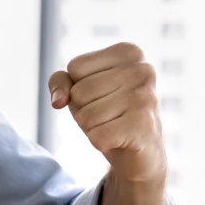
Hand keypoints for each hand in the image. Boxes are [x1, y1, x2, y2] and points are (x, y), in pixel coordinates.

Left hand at [48, 43, 166, 183]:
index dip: (78, 88)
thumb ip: (60, 82)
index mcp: (128, 52)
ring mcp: (146, 97)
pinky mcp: (144, 126)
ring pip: (86, 116)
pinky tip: (119, 140)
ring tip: (114, 126)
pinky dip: (100, 143)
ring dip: (92, 128)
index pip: (75, 68)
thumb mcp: (80, 90)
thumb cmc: (109, 113)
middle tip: (108, 116)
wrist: (141, 151)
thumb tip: (58, 100)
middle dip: (84, 110)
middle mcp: (142, 70)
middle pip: (79, 92)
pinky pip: (97, 137)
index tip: (102, 96)